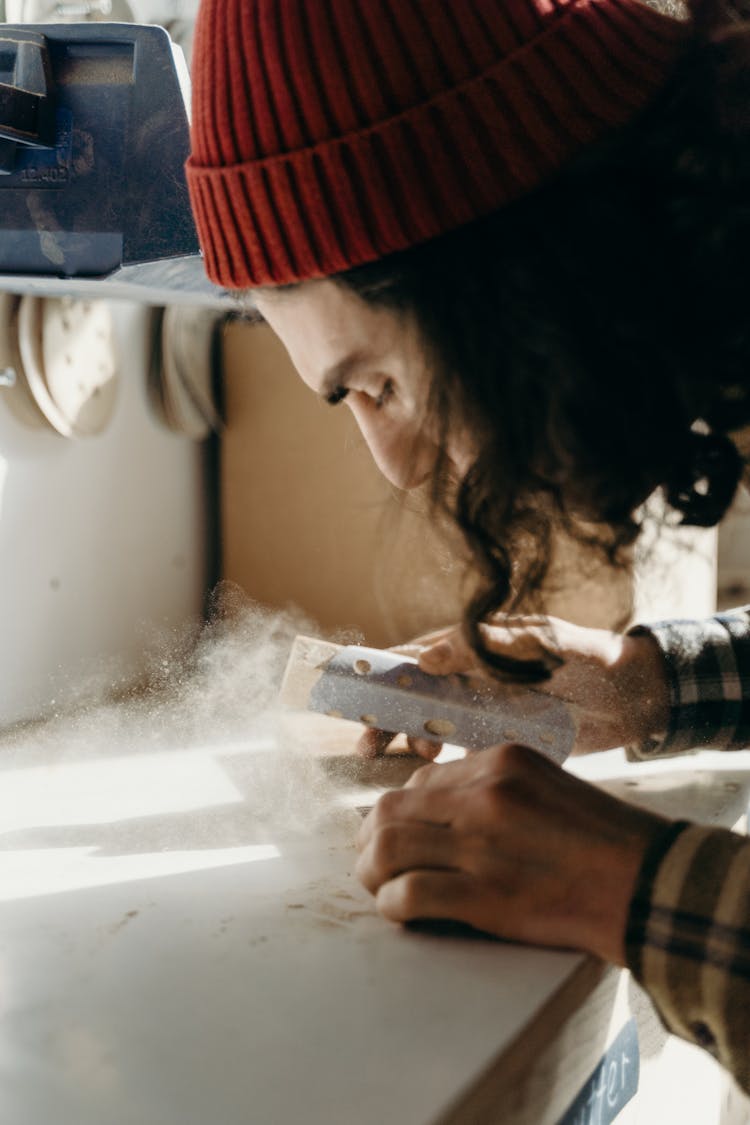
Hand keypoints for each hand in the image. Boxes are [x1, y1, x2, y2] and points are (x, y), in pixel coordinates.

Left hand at [356, 743, 668, 962]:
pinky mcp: (485, 894)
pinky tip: (400, 913)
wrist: (649, 883)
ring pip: (387, 847)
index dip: (399, 813)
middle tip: (371, 865)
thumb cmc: (604, 840)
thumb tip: (439, 810)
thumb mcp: (548, 786)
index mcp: (500, 762)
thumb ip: (496, 789)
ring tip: (379, 890)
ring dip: (371, 873)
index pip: (420, 782)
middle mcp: (485, 795)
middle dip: (370, 841)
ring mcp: (482, 844)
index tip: (397, 836)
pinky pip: (410, 894)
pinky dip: (393, 906)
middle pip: (391, 810)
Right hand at [357, 616, 670, 757]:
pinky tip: (433, 766)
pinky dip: (437, 756)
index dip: (380, 671)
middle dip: (385, 715)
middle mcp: (471, 674)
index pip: (414, 654)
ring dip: (410, 737)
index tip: (352, 692)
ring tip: (414, 757)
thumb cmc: (589, 658)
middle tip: (369, 744)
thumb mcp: (540, 644)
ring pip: (429, 721)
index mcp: (474, 645)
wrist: (634, 697)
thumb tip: (425, 658)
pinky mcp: (497, 737)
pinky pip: (456, 746)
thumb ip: (484, 647)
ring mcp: (482, 706)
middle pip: (412, 693)